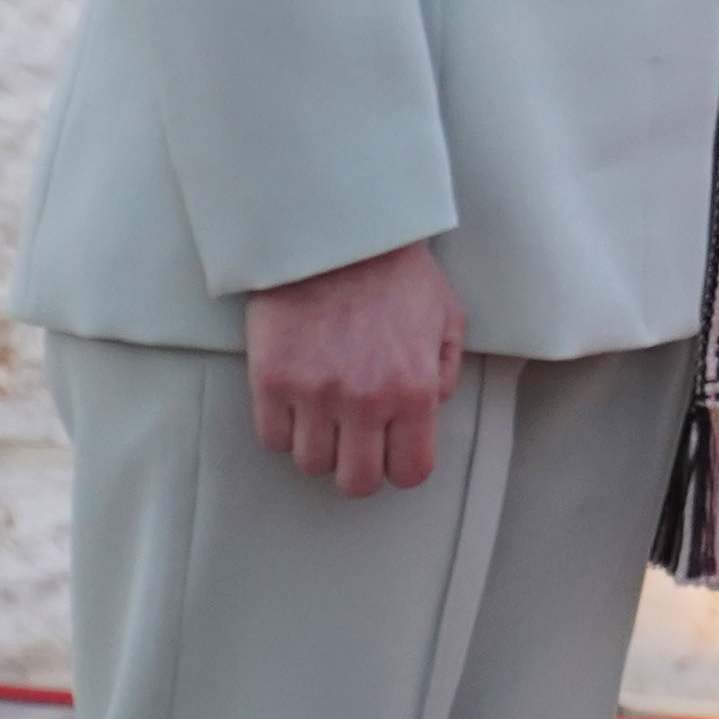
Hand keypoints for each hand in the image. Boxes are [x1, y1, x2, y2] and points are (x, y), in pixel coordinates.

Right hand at [246, 239, 465, 495]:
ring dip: (320, 445)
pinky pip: (273, 437)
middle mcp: (366, 401)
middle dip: (358, 468)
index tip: (393, 452)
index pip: (411, 472)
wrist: (337, 236)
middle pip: (356, 483)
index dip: (402, 467)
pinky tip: (297, 398)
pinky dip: (284, 427)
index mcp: (414, 389)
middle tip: (355, 441)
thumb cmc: (396, 274)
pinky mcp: (271, 381)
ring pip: (310, 464)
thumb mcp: (446, 317)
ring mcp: (315, 394)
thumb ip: (444, 371)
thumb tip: (429, 409)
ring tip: (326, 411)